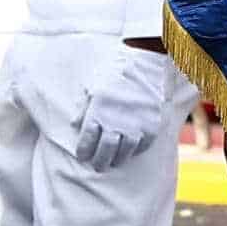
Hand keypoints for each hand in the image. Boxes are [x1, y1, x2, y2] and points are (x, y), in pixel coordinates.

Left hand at [70, 39, 186, 172]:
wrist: (145, 60)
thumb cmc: (115, 72)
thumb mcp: (92, 87)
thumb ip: (83, 109)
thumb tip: (75, 126)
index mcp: (97, 113)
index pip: (86, 143)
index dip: (83, 153)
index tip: (83, 156)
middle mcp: (115, 122)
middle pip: (104, 152)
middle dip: (99, 162)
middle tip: (98, 166)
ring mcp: (135, 124)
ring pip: (123, 152)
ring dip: (117, 159)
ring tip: (114, 161)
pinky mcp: (151, 123)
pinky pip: (142, 145)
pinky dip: (136, 150)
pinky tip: (131, 150)